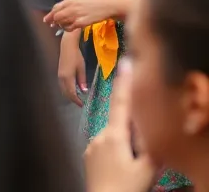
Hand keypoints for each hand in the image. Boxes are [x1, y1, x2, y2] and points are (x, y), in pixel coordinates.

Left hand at [45, 0, 120, 32]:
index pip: (56, 7)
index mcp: (70, 0)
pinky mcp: (82, 22)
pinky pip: (70, 27)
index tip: (46, 19)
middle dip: (52, 21)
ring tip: (62, 26)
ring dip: (60, 25)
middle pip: (57, 16)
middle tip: (51, 25)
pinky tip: (69, 29)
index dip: (50, 14)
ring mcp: (76, 14)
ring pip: (62, 22)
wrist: (108, 6)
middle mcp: (71, 7)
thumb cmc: (96, 0)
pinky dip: (67, 29)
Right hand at [57, 32, 86, 106]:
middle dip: (72, 99)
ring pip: (63, 90)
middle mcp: (61, 78)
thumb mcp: (82, 68)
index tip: (82, 105)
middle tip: (80, 103)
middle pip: (66, 93)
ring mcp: (59, 76)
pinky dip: (66, 90)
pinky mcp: (59, 73)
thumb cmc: (76, 56)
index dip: (76, 100)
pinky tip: (72, 90)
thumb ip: (82, 80)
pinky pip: (62, 85)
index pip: (71, 93)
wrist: (67, 47)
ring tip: (77, 98)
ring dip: (69, 95)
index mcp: (68, 78)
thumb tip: (84, 91)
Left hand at [84, 59, 156, 191]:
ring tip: (130, 167)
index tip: (125, 62)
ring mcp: (91, 146)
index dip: (124, 83)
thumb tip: (153, 130)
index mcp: (114, 135)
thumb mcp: (147, 169)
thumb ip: (152, 146)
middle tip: (140, 154)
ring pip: (114, 138)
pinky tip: (121, 169)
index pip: (121, 103)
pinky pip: (106, 148)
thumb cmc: (125, 187)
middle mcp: (99, 135)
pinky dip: (116, 153)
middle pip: (120, 124)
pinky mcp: (88, 156)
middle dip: (133, 132)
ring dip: (124, 145)